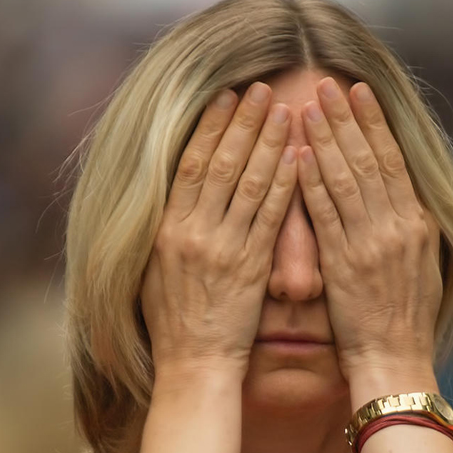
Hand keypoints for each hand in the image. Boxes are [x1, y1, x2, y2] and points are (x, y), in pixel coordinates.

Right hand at [140, 83, 297, 375]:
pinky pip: (271, 218)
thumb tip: (174, 188)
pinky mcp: (251, 268)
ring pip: (249, 184)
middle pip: (221, 163)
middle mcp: (192, 232)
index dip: (211, 126)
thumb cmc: (173, 321)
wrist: (192, 366)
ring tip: (286, 110)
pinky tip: (301, 158)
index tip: (227, 95)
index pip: (190, 163)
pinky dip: (285, 184)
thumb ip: (166, 227)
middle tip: (263, 87)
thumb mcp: (152, 268)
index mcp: (166, 228)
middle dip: (244, 122)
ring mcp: (223, 249)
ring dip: (270, 143)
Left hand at [295, 76, 442, 393]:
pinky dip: (312, 183)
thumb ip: (410, 222)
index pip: (393, 159)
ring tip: (305, 106)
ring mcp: (371, 244)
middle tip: (325, 82)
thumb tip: (401, 187)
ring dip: (325, 139)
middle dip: (345, 118)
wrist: (396, 360)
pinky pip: (326, 215)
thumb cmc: (405, 316)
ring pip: (346, 179)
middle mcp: (397, 226)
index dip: (374, 121)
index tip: (357, 90)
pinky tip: (298, 156)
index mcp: (416, 222)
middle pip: (369, 159)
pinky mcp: (344, 264)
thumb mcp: (422, 262)